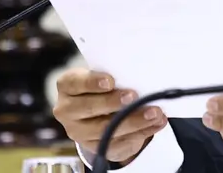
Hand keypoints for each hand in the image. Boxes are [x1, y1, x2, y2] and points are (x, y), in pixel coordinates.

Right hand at [53, 68, 167, 164]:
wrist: (101, 113)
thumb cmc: (103, 88)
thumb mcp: (104, 76)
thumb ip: (116, 75)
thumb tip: (141, 77)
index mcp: (68, 86)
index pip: (74, 83)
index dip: (91, 82)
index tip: (110, 81)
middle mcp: (68, 110)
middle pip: (88, 107)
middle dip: (114, 102)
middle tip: (134, 96)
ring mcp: (79, 132)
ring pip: (104, 129)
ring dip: (133, 121)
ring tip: (154, 113)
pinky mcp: (95, 147)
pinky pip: (117, 143)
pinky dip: (140, 133)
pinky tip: (155, 124)